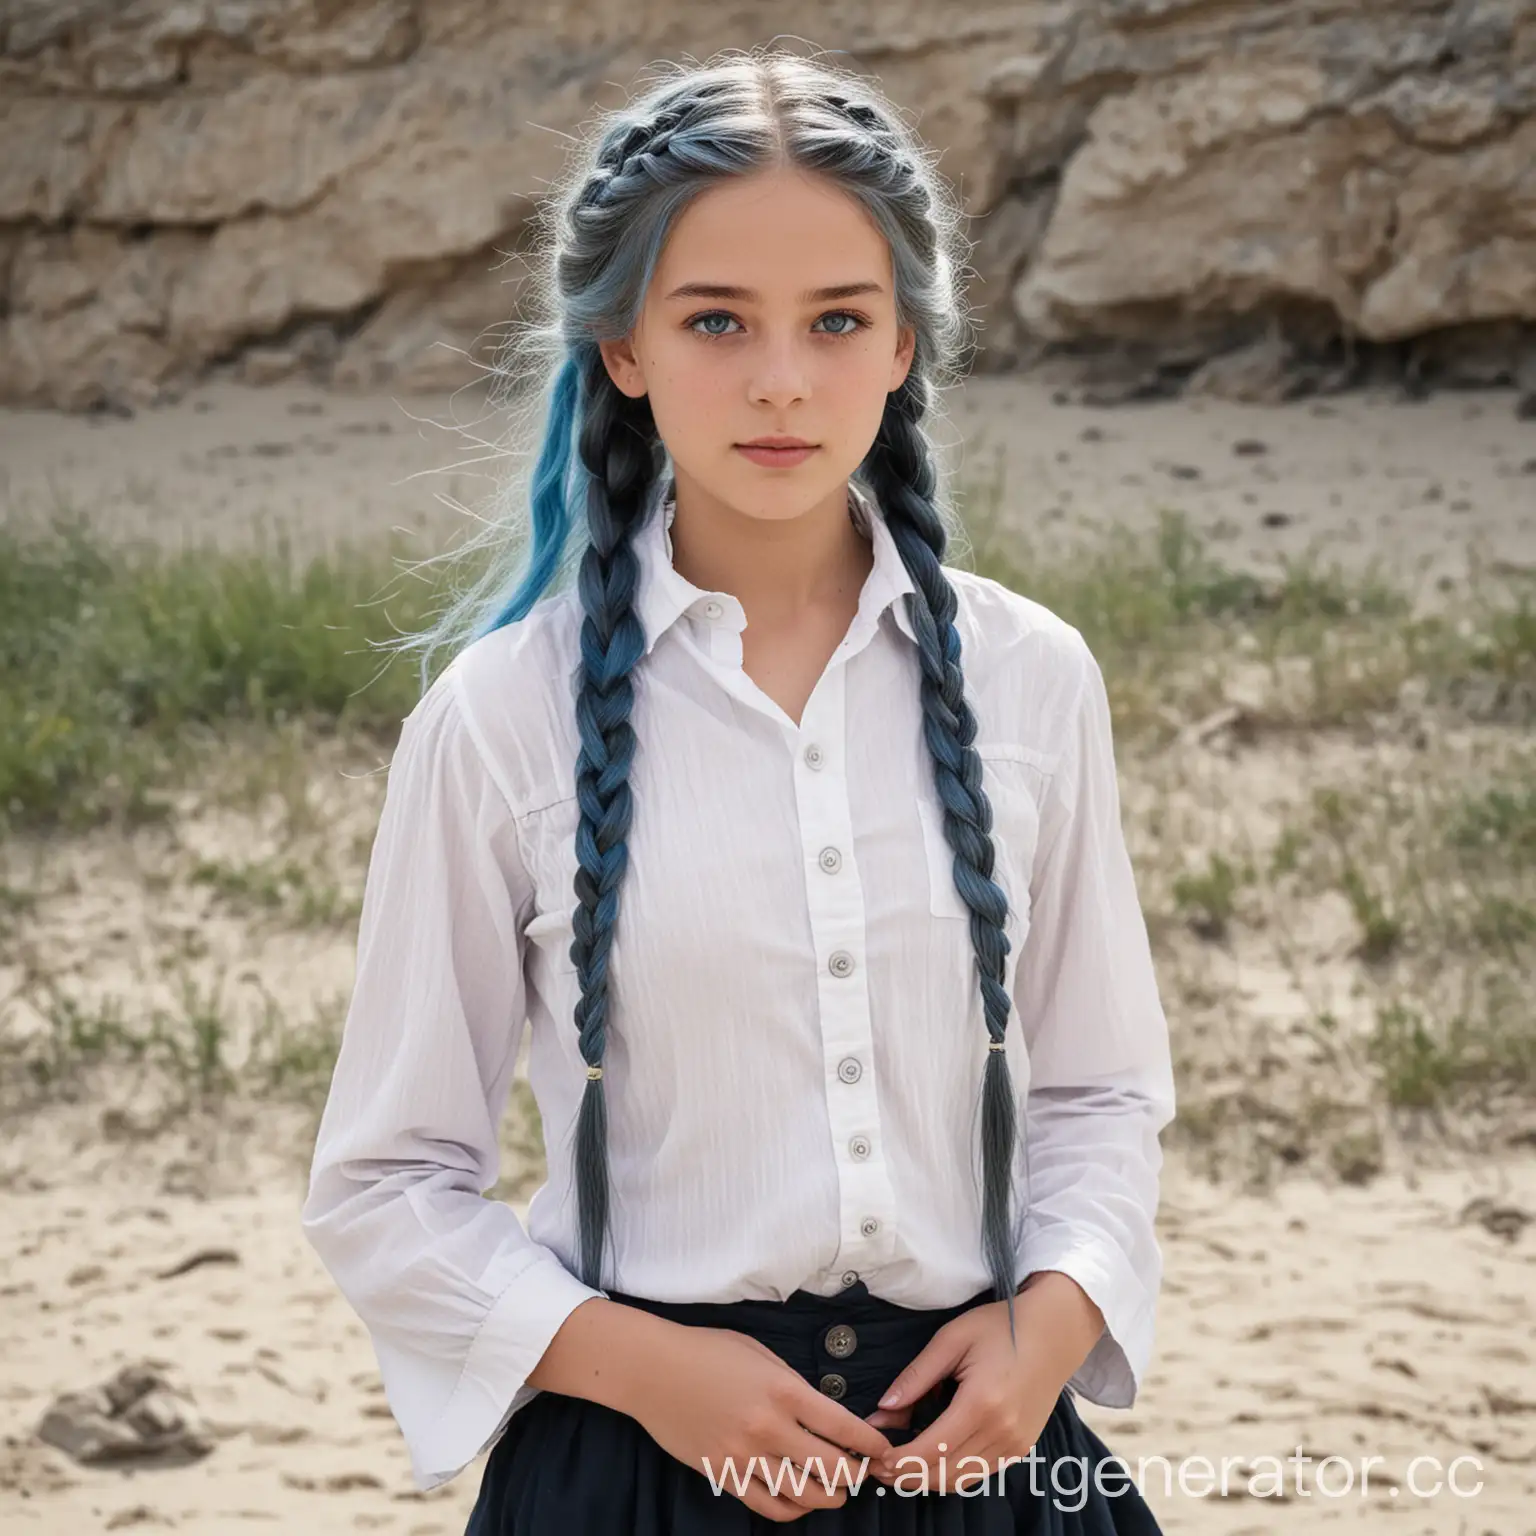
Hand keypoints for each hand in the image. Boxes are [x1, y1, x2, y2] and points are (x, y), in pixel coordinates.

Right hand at [629, 1322, 895, 1522]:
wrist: (654, 1369)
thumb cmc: (707, 1351)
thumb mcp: (760, 1353)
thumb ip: (792, 1384)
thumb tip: (821, 1413)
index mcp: (783, 1389)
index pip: (843, 1426)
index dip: (871, 1444)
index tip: (883, 1449)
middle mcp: (769, 1427)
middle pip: (831, 1468)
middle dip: (856, 1476)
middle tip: (862, 1473)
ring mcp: (744, 1455)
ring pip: (803, 1496)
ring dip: (829, 1498)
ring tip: (837, 1492)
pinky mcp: (723, 1474)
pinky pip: (767, 1506)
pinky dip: (792, 1510)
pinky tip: (800, 1501)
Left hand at [863, 1273, 1103, 1493]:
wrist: (1053, 1333)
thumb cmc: (1000, 1327)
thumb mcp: (952, 1339)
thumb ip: (917, 1376)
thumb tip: (883, 1408)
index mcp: (981, 1403)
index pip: (931, 1449)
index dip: (900, 1460)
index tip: (875, 1458)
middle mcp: (1001, 1431)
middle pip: (944, 1472)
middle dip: (907, 1475)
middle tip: (878, 1467)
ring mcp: (1015, 1444)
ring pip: (962, 1479)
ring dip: (928, 1479)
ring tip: (899, 1467)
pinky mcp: (1021, 1448)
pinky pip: (980, 1473)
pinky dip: (953, 1473)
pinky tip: (932, 1461)